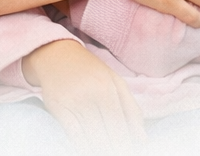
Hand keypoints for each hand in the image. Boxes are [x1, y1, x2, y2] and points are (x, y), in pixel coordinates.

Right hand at [22, 40, 144, 152]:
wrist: (57, 54)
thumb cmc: (91, 71)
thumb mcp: (116, 82)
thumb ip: (131, 109)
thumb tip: (142, 139)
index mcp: (108, 89)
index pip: (120, 124)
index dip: (125, 143)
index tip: (129, 152)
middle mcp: (91, 95)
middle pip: (106, 132)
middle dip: (114, 148)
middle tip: (119, 153)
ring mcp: (73, 102)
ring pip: (90, 135)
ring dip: (99, 149)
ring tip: (105, 153)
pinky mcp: (58, 107)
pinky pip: (72, 133)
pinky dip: (81, 145)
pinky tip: (87, 150)